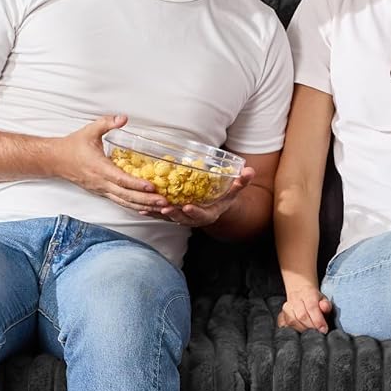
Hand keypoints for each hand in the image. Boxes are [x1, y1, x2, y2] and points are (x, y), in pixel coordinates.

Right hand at [56, 114, 167, 212]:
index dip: (137, 184)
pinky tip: (146, 208)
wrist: (55, 161)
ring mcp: (101, 190)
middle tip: (164, 201)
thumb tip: (124, 118)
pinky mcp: (101, 193)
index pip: (121, 179)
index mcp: (99, 168)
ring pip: (124, 202)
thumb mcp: (90, 130)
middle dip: (146, 200)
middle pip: (126, 195)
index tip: (151, 186)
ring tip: (160, 208)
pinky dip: (133, 206)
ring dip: (143, 206)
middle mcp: (101, 182)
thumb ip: (107, 123)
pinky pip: (119, 202)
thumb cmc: (73, 146)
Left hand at [139, 166, 255, 227]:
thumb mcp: (233, 191)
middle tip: (164, 208)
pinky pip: (160, 215)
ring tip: (147, 207)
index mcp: (209, 214)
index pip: (202, 215)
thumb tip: (250, 171)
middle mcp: (194, 219)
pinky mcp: (173, 215)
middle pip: (182, 219)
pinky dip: (151, 212)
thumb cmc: (224, 197)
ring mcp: (183, 218)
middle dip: (173, 214)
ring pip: (169, 218)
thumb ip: (241, 182)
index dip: (195, 212)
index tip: (188, 207)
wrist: (215, 207)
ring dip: (157, 213)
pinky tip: (140, 207)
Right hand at [277, 284, 331, 332]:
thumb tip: (324, 308)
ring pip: (291, 320)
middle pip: (301, 315)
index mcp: (307, 293)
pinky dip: (289, 329)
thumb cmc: (314, 299)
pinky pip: (282, 323)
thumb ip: (326, 305)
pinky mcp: (281, 313)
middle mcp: (295, 299)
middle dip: (311, 326)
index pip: (312, 307)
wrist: (300, 290)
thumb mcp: (324, 299)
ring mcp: (286, 306)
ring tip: (309, 332)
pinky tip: (297, 332)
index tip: (324, 330)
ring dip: (301, 329)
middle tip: (318, 332)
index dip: (318, 320)